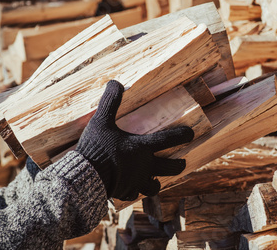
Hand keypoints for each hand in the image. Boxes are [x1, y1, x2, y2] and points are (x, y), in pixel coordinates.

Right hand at [76, 80, 193, 200]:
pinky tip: (130, 188)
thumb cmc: (95, 148)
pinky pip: (135, 194)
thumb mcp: (101, 121)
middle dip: (179, 164)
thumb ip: (110, 102)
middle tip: (182, 162)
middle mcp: (144, 165)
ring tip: (156, 179)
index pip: (169, 139)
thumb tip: (115, 82)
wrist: (85, 179)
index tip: (191, 133)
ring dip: (157, 182)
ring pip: (155, 187)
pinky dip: (134, 191)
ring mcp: (136, 181)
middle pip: (172, 167)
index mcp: (142, 147)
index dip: (183, 135)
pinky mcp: (125, 192)